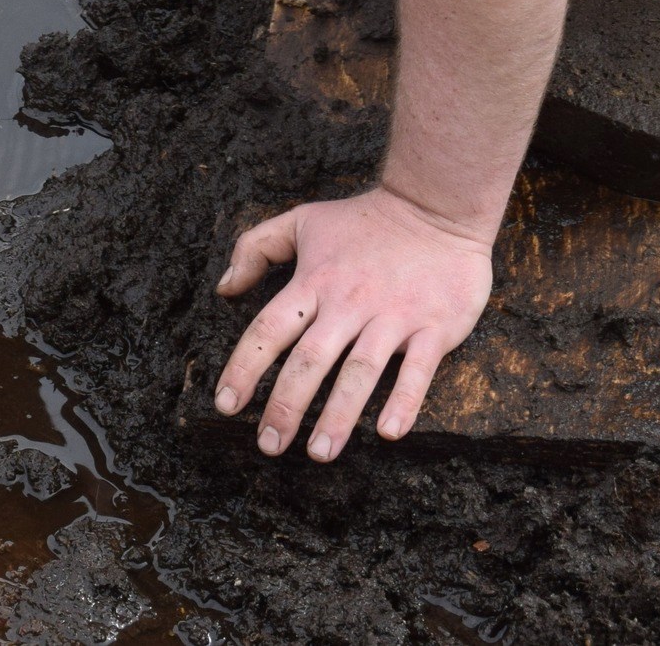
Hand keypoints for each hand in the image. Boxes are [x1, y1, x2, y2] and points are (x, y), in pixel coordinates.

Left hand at [212, 186, 491, 461]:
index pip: (269, 329)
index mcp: (314, 281)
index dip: (244, 367)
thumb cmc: (364, 220)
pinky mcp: (434, 327)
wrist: (436, 206)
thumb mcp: (301, 220)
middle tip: (268, 446)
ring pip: (360, 371)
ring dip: (339, 414)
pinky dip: (404, 402)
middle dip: (286, 404)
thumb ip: (256, 248)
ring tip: (319, 452)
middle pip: (310, 359)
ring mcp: (393, 316)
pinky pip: (417, 370)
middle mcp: (348, 302)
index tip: (225, 405)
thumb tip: (224, 287)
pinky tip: (388, 433)